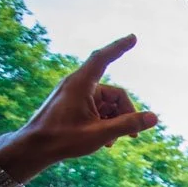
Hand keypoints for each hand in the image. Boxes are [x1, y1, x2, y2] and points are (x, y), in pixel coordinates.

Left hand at [0, 35, 157, 185]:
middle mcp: (78, 85)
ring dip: (115, 121)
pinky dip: (105, 122)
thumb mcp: (100, 133)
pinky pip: (98, 109)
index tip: (133, 37)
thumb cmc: (62, 139)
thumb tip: (154, 117)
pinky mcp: (73, 105)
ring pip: (108, 104)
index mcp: (81, 84)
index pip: (103, 58)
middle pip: (114, 94)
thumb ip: (128, 124)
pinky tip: (105, 140)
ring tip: (111, 142)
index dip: (119, 47)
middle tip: (132, 135)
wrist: (33, 148)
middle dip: (125, 113)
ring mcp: (75, 95)